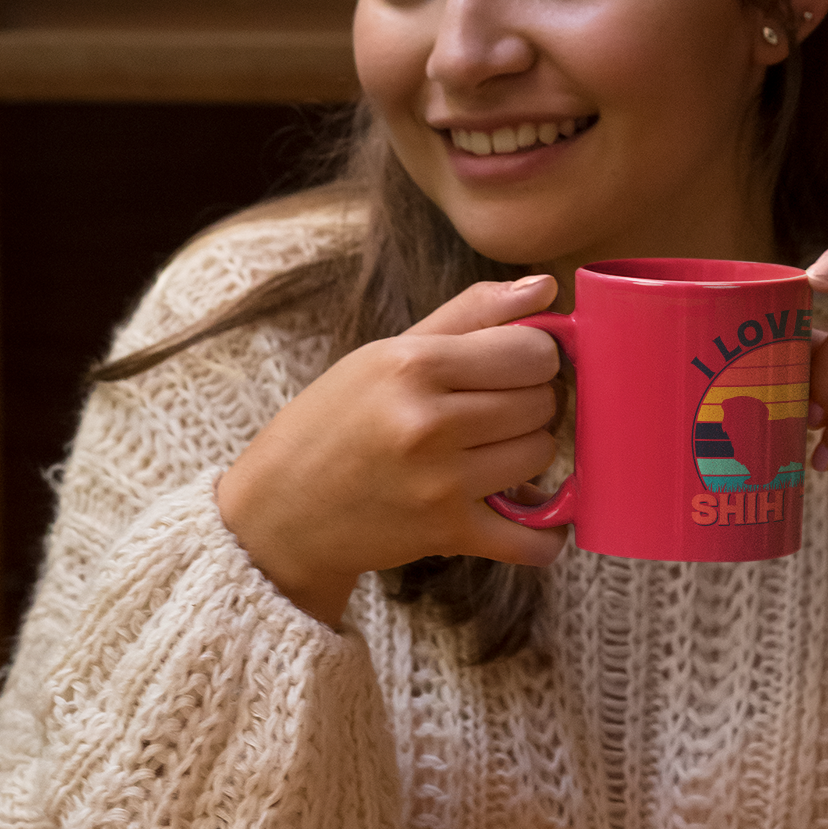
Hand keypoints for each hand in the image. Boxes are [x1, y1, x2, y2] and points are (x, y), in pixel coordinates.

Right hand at [217, 275, 565, 626]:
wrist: (281, 512)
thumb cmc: (334, 423)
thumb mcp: (384, 354)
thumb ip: (470, 314)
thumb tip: (547, 288)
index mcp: (412, 365)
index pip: (531, 351)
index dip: (536, 358)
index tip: (516, 367)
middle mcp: (428, 422)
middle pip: (541, 403)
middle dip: (532, 404)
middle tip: (499, 413)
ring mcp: (440, 482)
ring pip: (541, 456)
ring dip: (528, 456)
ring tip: (492, 453)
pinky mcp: (447, 533)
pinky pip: (532, 540)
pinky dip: (543, 537)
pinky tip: (528, 517)